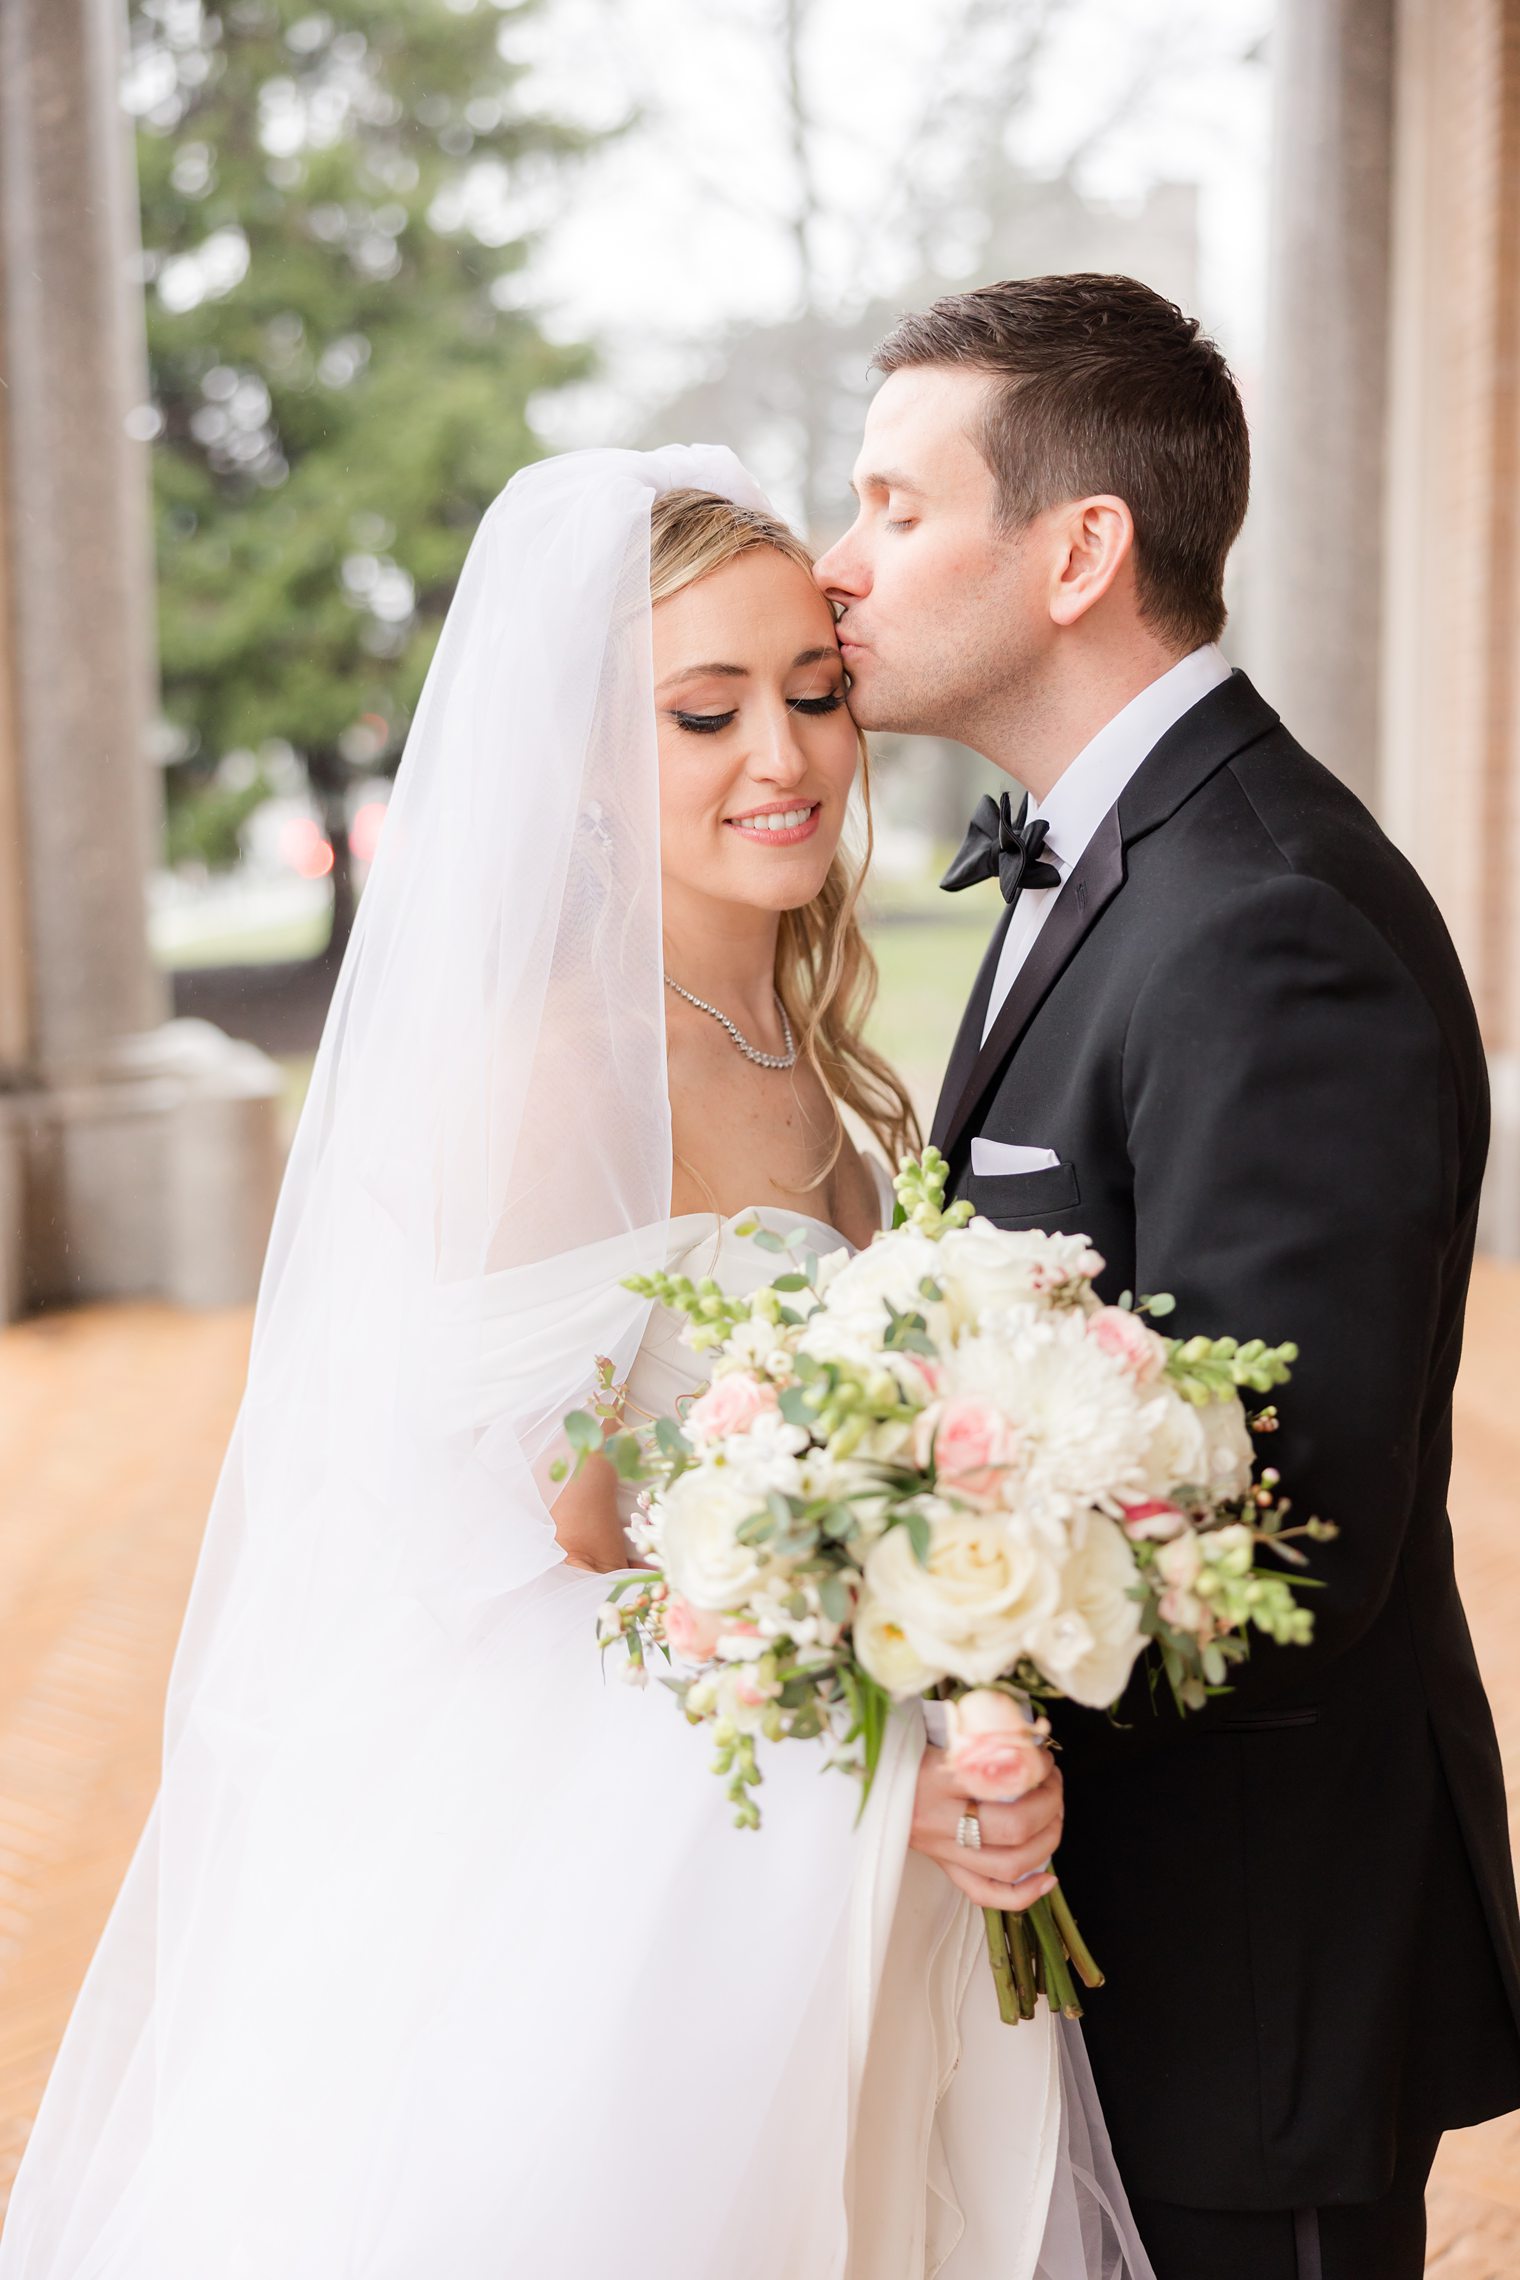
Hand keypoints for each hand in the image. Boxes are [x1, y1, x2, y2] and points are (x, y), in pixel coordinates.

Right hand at [908, 1742, 1062, 1913]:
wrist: (867, 1781)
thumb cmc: (904, 1752)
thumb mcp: (935, 1734)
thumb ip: (977, 1735)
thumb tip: (1029, 1738)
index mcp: (934, 1777)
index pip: (999, 1778)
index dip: (1034, 1768)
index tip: (1043, 1755)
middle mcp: (938, 1819)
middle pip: (1011, 1828)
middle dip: (1048, 1805)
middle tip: (1053, 1782)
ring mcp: (941, 1849)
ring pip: (1008, 1865)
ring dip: (1046, 1842)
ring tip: (1055, 1815)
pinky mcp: (944, 1867)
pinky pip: (986, 1894)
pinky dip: (1024, 1894)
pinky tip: (1048, 1878)